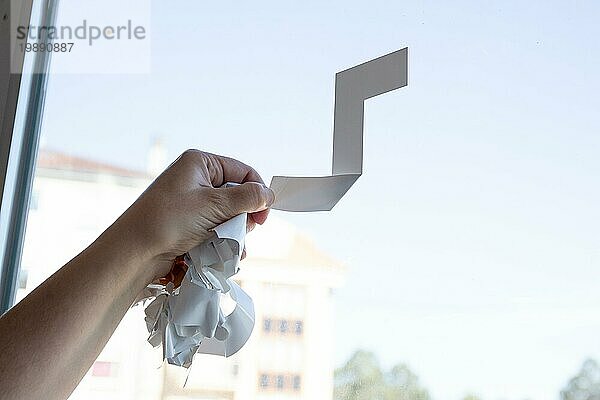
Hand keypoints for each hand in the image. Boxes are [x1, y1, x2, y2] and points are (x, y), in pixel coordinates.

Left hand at [118, 149, 273, 281]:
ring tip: (229, 248)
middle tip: (241, 232)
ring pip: (228, 215)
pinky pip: (215, 228)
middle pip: (237, 195)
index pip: (243, 172)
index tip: (262, 218)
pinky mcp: (187, 223)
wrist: (133, 252)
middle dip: (243, 217)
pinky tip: (220, 254)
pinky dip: (221, 241)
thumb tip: (269, 195)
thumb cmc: (169, 221)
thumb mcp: (214, 205)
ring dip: (233, 233)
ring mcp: (191, 202)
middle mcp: (195, 179)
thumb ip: (247, 198)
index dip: (257, 193)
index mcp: (200, 163)